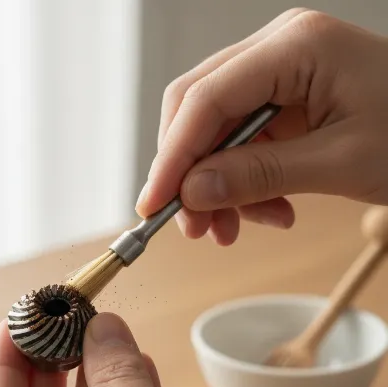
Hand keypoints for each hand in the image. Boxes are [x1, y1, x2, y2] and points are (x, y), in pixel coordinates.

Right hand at [136, 9, 387, 245]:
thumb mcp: (341, 162)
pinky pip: (241, 145)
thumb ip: (260, 175)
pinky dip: (243, 185)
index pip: (205, 100)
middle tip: (193, 226)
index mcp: (296, 47)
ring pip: (215, 133)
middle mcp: (279, 51)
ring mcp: (280, 75)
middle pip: (199, 111)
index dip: (172, 157)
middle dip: (190, 173)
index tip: (155, 205)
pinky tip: (267, 213)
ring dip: (215, 187)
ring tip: (231, 230)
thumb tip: (192, 192)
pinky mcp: (286, 102)